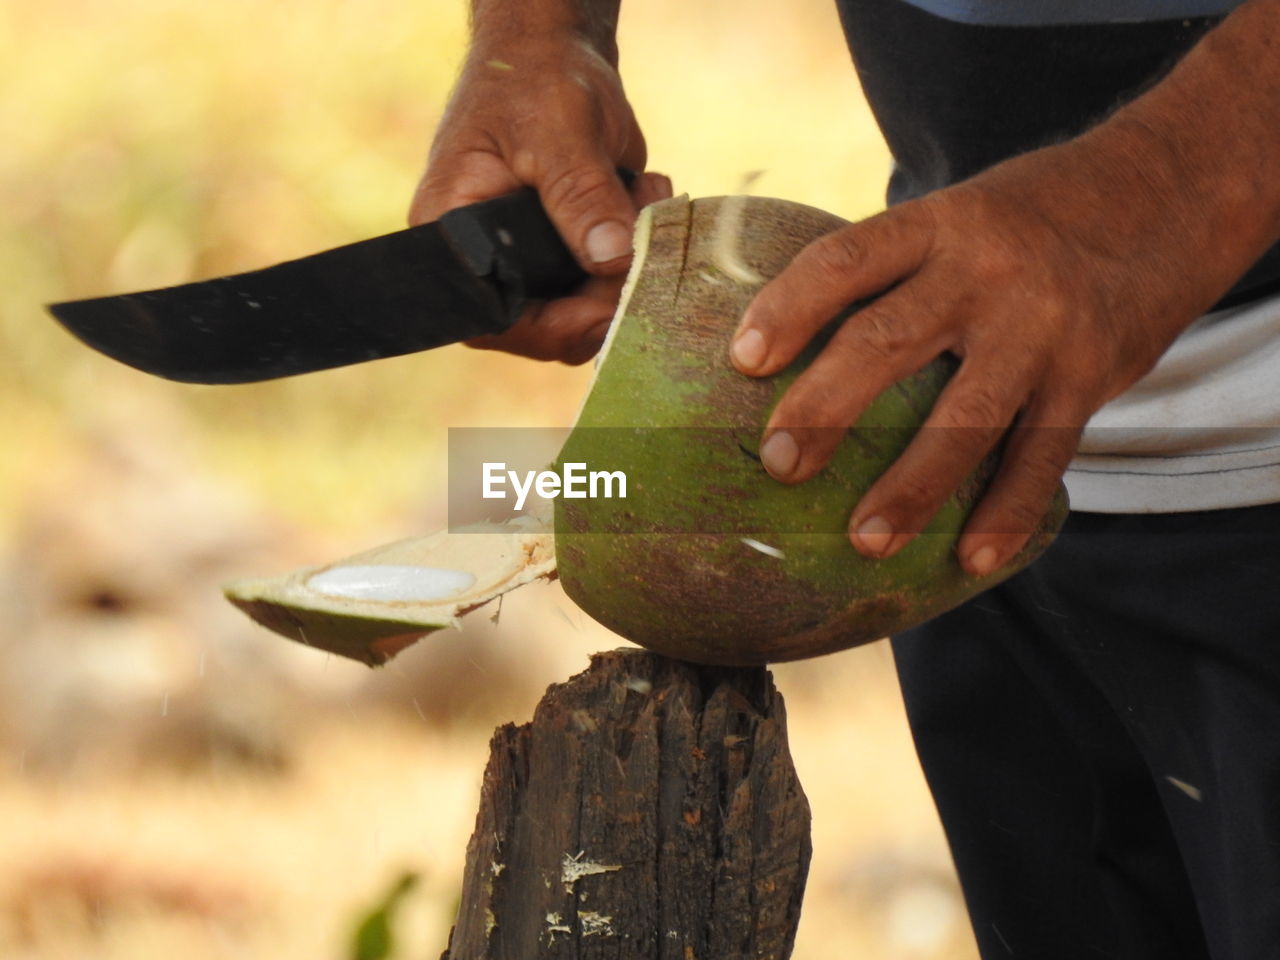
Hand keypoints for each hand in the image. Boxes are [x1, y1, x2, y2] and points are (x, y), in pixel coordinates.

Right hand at [409, 37, 671, 363]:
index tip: (599, 310)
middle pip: (544, 326)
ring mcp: (533, 260)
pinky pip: (609, 281)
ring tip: (642, 196)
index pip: (490, 317)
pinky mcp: (571, 251)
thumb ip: (581, 196)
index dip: (545, 329)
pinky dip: (640, 249)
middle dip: (602, 298)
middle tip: (639, 249)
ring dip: (630, 268)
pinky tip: (645, 192)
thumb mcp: (557, 132)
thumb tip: (612, 258)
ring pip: (585, 310)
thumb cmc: (535, 78)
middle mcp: (489, 258)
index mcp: (453, 234)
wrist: (559, 52)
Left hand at [729, 121, 1238, 576]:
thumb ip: (896, 271)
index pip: (846, 260)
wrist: (1170, 192)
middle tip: (777, 463)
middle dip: (826, 407)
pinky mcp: (1091, 375)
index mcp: (939, 225)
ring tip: (866, 539)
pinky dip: (1007, 511)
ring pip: (968, 417)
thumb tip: (801, 347)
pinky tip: (972, 556)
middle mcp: (986, 272)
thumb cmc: (1032, 217)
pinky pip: (1043, 454)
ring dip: (913, 485)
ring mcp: (1042, 328)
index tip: (741, 359)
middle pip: (889, 341)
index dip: (789, 307)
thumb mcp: (960, 214)